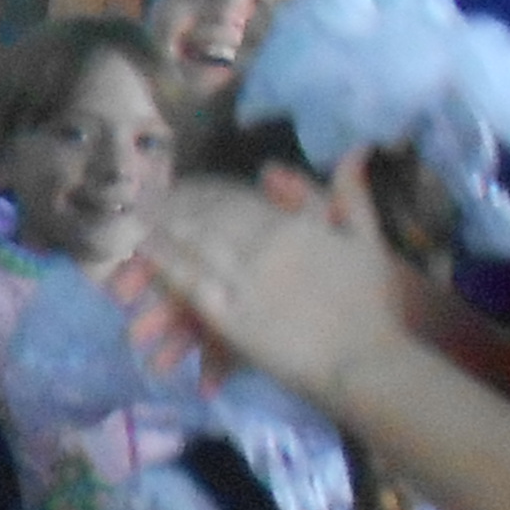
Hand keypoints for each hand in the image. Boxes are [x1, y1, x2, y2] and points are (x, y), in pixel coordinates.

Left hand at [142, 163, 419, 397]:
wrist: (365, 360)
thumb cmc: (373, 304)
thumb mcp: (370, 239)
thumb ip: (352, 194)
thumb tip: (351, 149)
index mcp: (293, 225)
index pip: (239, 199)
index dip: (208, 190)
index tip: (184, 182)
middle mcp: (261, 246)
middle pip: (209, 216)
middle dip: (176, 202)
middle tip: (146, 193)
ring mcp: (243, 281)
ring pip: (193, 243)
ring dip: (163, 224)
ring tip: (137, 212)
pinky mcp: (230, 317)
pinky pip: (190, 284)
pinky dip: (165, 264)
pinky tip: (145, 251)